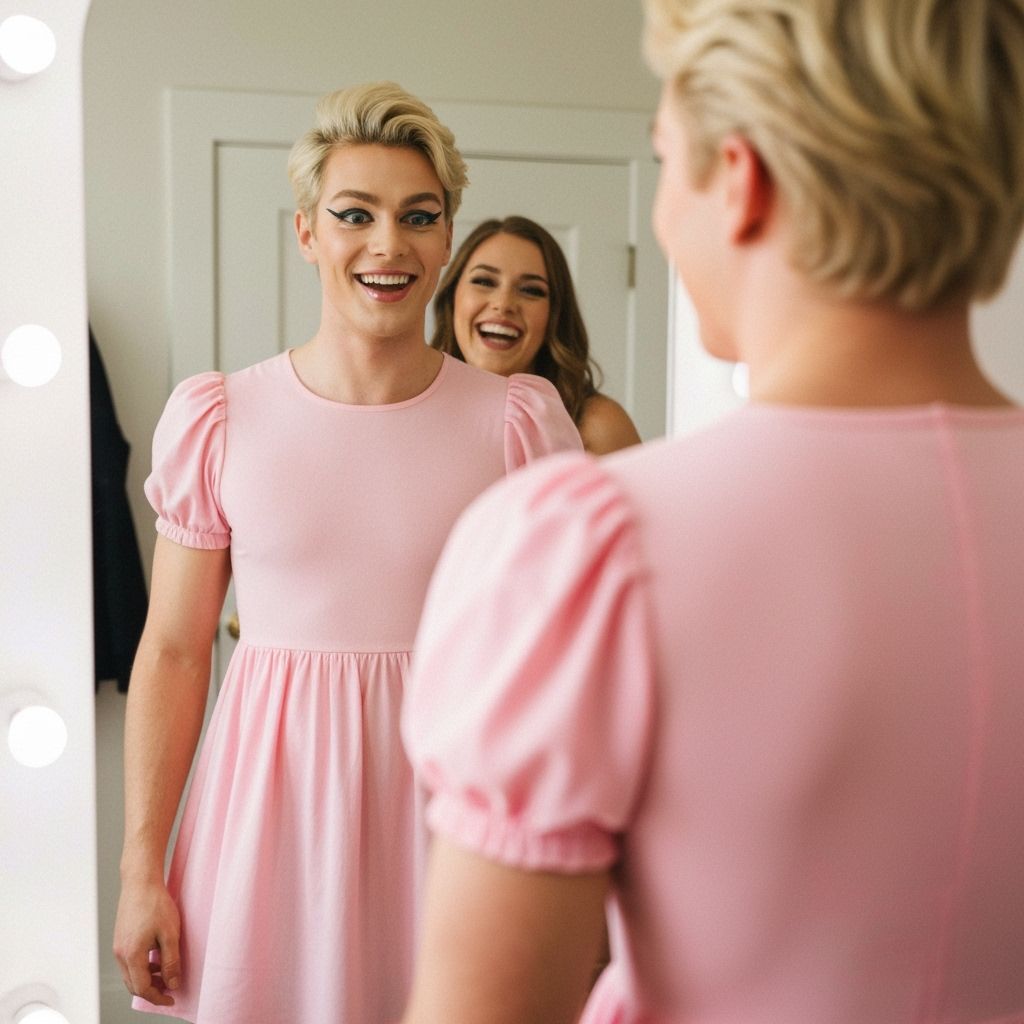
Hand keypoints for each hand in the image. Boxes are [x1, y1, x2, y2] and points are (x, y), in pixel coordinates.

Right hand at [113, 878, 181, 1005]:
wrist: (140, 881)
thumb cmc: (156, 904)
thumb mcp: (170, 934)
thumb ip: (171, 962)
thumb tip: (173, 984)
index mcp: (132, 955)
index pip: (142, 988)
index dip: (158, 997)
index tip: (172, 998)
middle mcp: (120, 954)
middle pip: (133, 984)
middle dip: (151, 991)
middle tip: (169, 989)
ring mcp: (118, 946)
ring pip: (130, 974)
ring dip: (147, 979)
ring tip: (165, 973)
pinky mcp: (120, 938)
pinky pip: (129, 961)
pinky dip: (142, 966)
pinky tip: (156, 958)